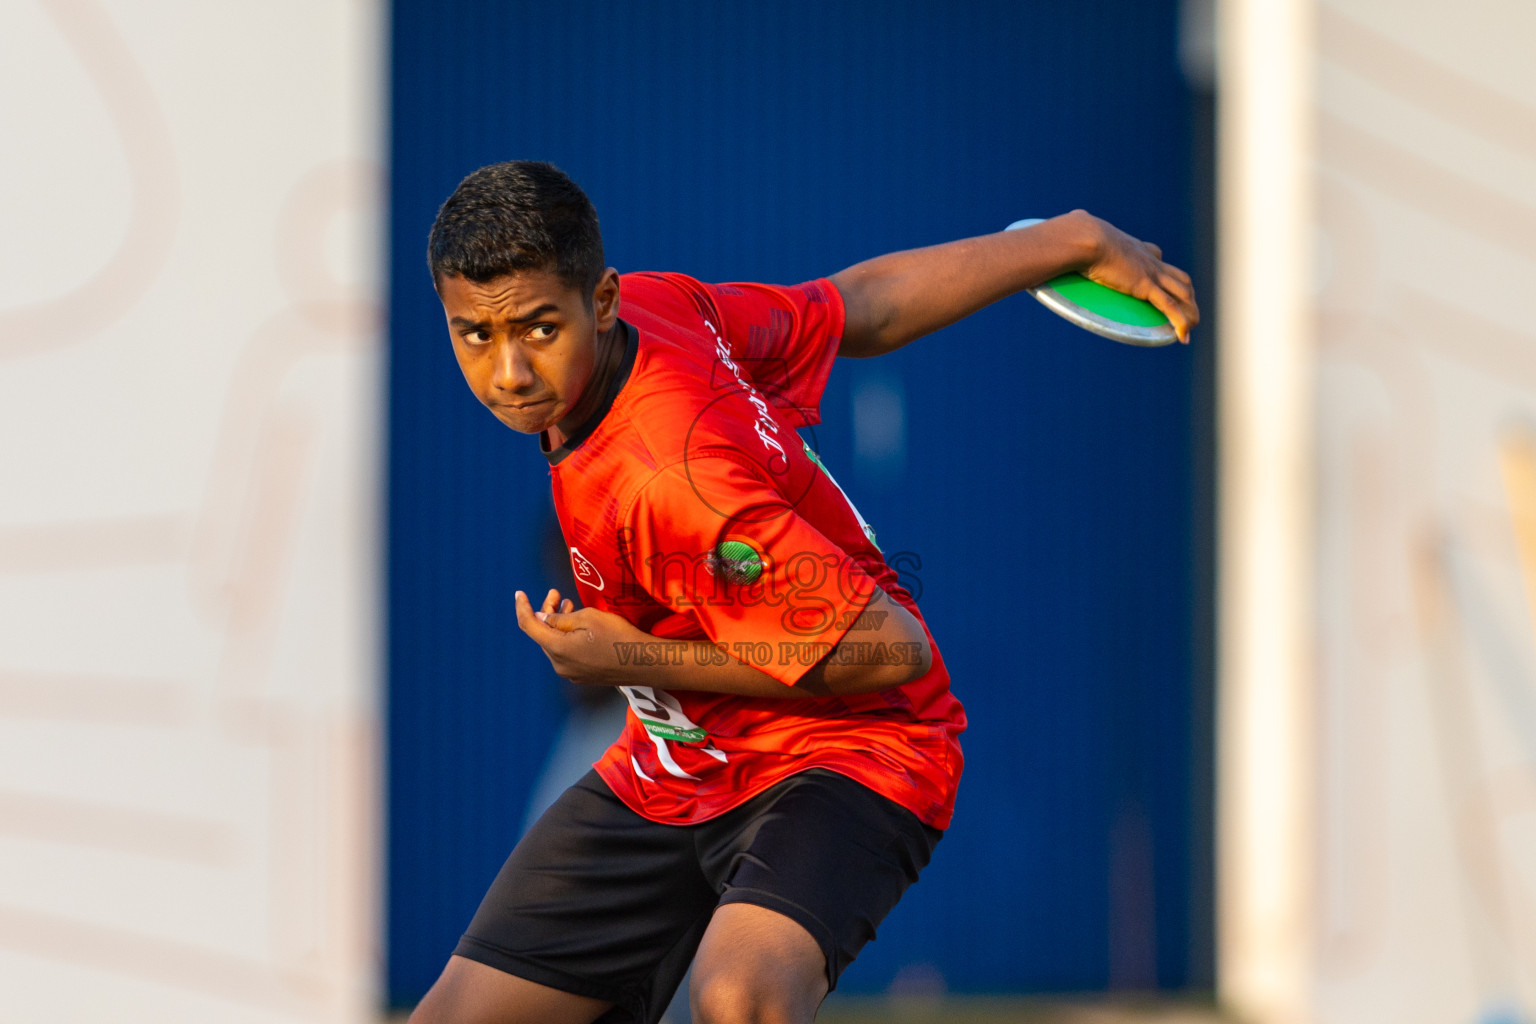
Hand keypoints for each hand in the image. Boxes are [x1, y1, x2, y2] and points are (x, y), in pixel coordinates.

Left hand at [514, 588, 646, 685]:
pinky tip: (578, 626)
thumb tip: (542, 618)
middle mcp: (559, 665)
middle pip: (543, 635)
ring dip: (558, 625)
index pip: (529, 626)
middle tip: (557, 593)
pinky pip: (567, 654)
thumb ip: (559, 618)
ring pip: (555, 644)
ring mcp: (571, 673)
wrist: (643, 662)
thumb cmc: (617, 635)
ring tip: (568, 604)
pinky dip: (567, 637)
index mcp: (557, 649)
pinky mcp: (582, 676)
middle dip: (546, 613)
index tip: (519, 593)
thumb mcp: (587, 618)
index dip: (522, 607)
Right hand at [1061, 209, 1200, 343]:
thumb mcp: (1083, 225)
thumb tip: (1073, 216)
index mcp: (1134, 247)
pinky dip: (1180, 322)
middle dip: (1187, 295)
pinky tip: (1184, 337)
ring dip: (1190, 311)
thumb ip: (1080, 222)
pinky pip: (1170, 307)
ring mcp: (1151, 273)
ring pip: (1183, 293)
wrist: (1086, 238)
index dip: (1163, 270)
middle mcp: (1149, 260)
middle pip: (1179, 277)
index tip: (1162, 279)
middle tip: (1187, 310)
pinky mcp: (1146, 286)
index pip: (1156, 255)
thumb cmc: (1080, 234)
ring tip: (1191, 327)